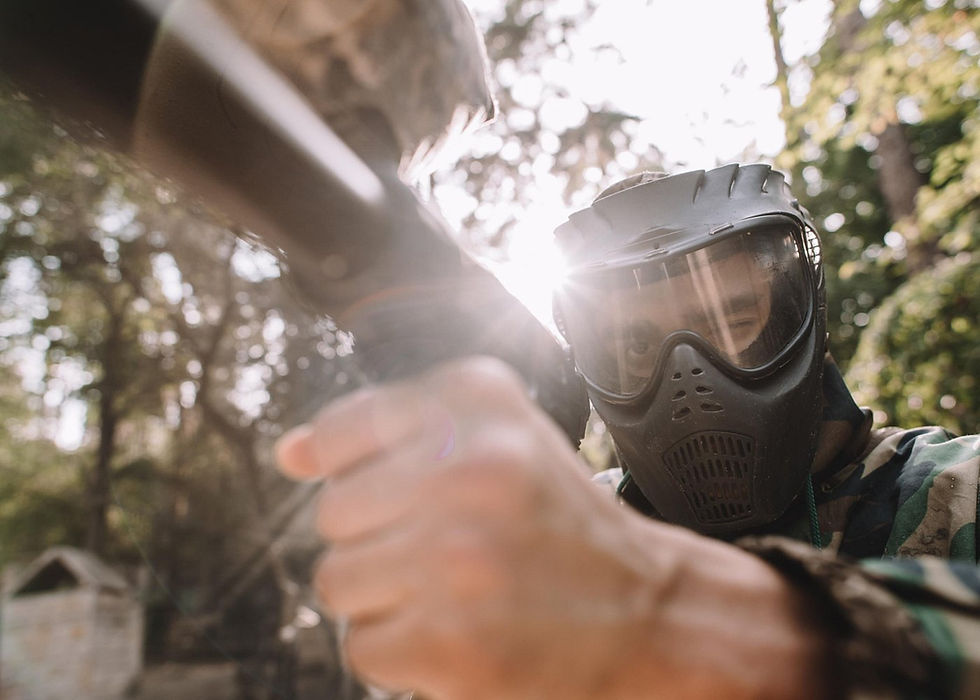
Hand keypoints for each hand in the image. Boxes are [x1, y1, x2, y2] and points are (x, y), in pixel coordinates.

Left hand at [276, 356, 827, 698]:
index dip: (353, 467)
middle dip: (379, 537)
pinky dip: (399, 649)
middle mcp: (468, 468)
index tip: (396, 492)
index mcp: (478, 403)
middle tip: (449, 548)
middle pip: (333, 513)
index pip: (343, 429)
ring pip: (336, 582)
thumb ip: (389, 427)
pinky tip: (457, 632)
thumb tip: (288, 453)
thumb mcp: (497, 434)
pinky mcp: (451, 644)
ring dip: (385, 595)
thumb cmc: (560, 521)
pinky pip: (361, 645)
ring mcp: (457, 559)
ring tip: (453, 591)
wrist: (650, 613)